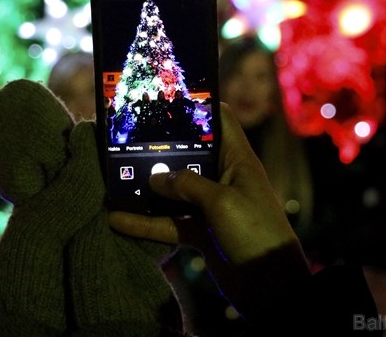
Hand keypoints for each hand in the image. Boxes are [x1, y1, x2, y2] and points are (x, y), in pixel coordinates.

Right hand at [108, 103, 308, 307]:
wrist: (271, 287)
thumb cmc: (256, 232)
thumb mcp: (221, 201)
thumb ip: (187, 184)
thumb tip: (155, 177)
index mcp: (237, 160)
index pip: (220, 120)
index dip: (197, 106)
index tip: (166, 98)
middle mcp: (223, 177)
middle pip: (188, 154)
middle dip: (159, 148)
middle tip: (125, 138)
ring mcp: (209, 205)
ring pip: (172, 190)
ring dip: (146, 187)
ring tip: (114, 177)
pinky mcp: (200, 232)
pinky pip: (167, 222)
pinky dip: (144, 222)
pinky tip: (116, 218)